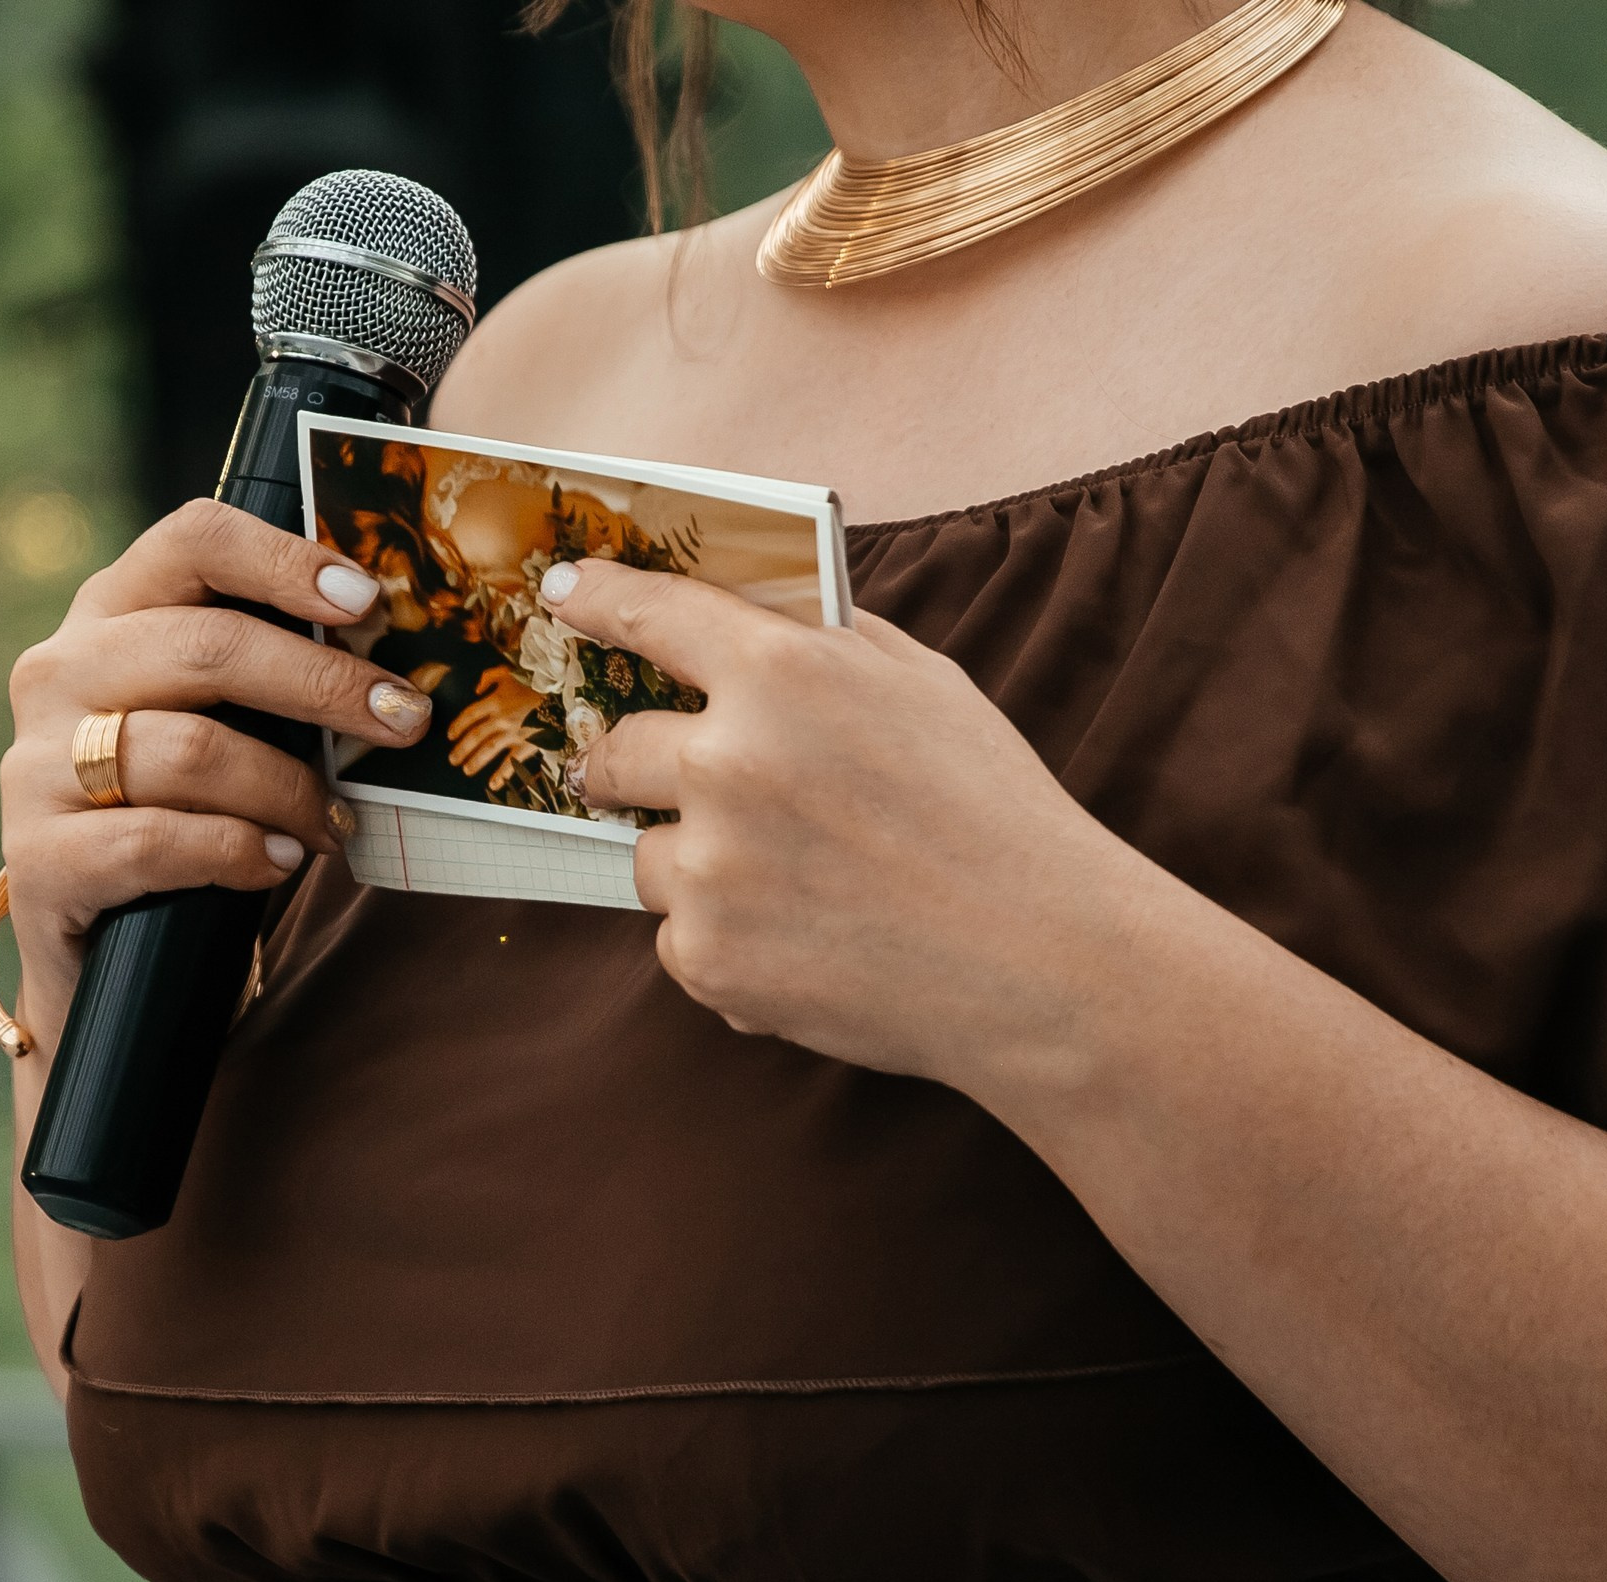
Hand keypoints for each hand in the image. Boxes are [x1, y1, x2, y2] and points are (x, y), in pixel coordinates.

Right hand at [0, 500, 434, 1045]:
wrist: (96, 943)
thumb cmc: (179, 810)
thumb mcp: (218, 722)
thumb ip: (271, 678)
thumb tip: (393, 667)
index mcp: (111, 614)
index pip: (194, 542)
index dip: (286, 562)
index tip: (367, 601)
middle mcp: (60, 672)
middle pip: (207, 646)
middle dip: (324, 684)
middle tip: (404, 721)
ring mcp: (35, 764)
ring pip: (191, 750)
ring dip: (289, 791)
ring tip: (336, 824)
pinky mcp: (36, 857)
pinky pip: (156, 840)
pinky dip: (237, 852)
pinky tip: (278, 863)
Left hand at [447, 666, 543, 781]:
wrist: (562, 694)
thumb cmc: (536, 684)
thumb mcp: (509, 673)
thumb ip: (489, 677)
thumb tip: (476, 689)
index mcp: (496, 700)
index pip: (470, 715)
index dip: (457, 726)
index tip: (451, 736)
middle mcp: (501, 718)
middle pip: (475, 735)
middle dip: (461, 749)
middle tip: (453, 759)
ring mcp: (514, 732)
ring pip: (488, 749)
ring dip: (475, 761)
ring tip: (467, 769)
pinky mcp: (527, 744)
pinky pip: (512, 761)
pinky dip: (502, 774)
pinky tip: (494, 784)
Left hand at [545, 558, 1151, 1090]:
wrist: (1042, 963)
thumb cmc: (993, 814)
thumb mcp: (924, 685)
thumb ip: (825, 643)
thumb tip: (750, 615)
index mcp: (781, 674)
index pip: (650, 614)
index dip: (598, 600)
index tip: (563, 593)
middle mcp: (726, 762)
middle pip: (614, 752)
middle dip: (625, 766)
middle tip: (656, 781)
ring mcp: (709, 868)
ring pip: (645, 855)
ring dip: (693, 864)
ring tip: (795, 884)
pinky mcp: (708, 958)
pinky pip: (679, 936)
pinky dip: (726, 940)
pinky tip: (809, 942)